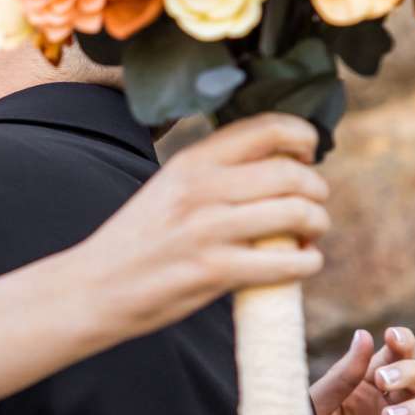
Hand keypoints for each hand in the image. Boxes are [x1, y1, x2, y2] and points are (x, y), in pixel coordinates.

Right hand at [87, 115, 328, 335]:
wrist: (96, 286)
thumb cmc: (141, 239)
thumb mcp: (170, 186)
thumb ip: (216, 172)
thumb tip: (279, 163)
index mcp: (192, 160)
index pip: (268, 128)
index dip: (303, 137)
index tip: (308, 155)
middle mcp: (202, 188)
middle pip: (291, 173)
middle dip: (316, 190)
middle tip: (314, 205)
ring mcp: (208, 230)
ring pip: (296, 213)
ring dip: (317, 224)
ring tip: (310, 234)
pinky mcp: (214, 271)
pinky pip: (285, 262)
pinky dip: (307, 262)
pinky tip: (301, 263)